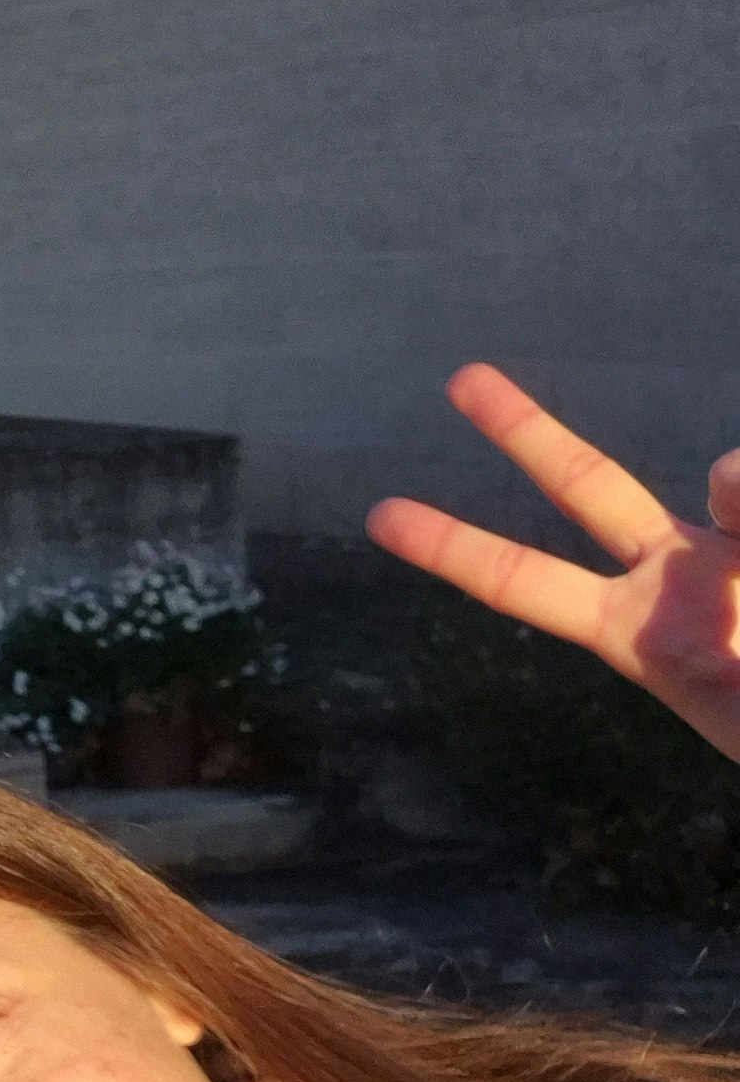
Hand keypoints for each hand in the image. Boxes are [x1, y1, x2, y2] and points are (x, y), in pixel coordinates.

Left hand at [367, 363, 739, 763]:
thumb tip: (726, 476)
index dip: (455, 552)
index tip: (379, 518)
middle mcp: (682, 576)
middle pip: (590, 486)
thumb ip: (708, 640)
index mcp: (642, 637)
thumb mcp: (738, 704)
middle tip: (456, 377)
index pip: (531, 586)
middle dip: (526, 431)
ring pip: (724, 475)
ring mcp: (735, 548)